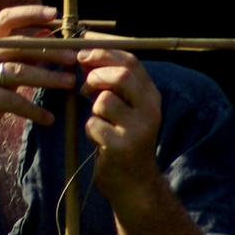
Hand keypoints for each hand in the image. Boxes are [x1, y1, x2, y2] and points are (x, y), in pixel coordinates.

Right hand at [0, 5, 79, 158]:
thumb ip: (18, 55)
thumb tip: (47, 34)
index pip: (5, 18)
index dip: (29, 13)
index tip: (53, 13)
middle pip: (19, 46)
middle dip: (50, 51)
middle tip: (73, 58)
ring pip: (20, 72)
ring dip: (49, 78)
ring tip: (69, 84)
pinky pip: (14, 101)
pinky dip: (34, 110)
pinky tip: (48, 118)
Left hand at [77, 47, 162, 201]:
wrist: (135, 183)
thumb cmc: (124, 140)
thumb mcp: (125, 109)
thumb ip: (110, 84)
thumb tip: (84, 56)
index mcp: (151, 96)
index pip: (131, 61)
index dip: (104, 52)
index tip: (83, 51)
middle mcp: (150, 110)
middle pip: (122, 76)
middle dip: (97, 74)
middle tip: (85, 84)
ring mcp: (137, 129)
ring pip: (104, 101)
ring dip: (93, 108)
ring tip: (99, 121)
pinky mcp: (121, 146)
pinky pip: (93, 124)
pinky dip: (90, 129)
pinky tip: (100, 141)